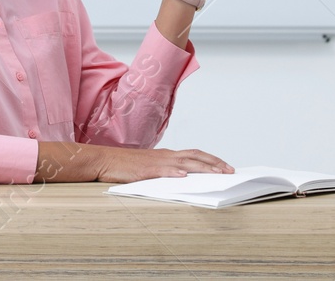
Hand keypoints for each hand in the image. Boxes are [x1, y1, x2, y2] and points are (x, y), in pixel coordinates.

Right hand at [94, 146, 233, 182]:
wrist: (104, 160)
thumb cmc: (125, 166)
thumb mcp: (150, 168)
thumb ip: (166, 172)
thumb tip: (183, 180)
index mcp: (167, 155)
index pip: (195, 154)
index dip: (212, 160)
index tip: (225, 167)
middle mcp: (165, 156)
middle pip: (196, 156)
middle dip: (215, 164)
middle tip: (230, 171)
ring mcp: (156, 162)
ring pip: (185, 162)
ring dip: (203, 168)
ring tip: (217, 173)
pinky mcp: (145, 170)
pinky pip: (162, 170)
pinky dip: (174, 172)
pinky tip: (183, 176)